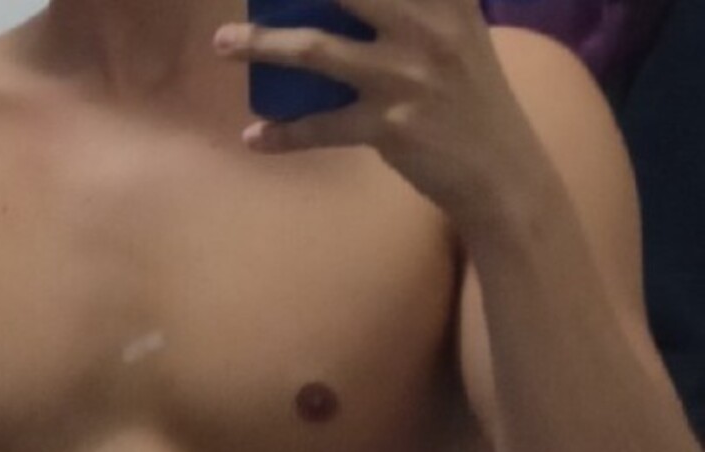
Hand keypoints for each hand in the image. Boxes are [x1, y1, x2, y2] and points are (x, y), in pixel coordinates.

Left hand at [212, 0, 546, 226]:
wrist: (498, 167)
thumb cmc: (469, 95)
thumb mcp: (459, 28)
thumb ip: (423, 1)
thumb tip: (354, 3)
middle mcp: (424, 24)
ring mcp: (404, 77)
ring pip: (316, 51)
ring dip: (262, 45)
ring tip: (222, 44)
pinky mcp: (389, 127)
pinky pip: (321, 129)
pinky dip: (283, 135)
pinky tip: (254, 137)